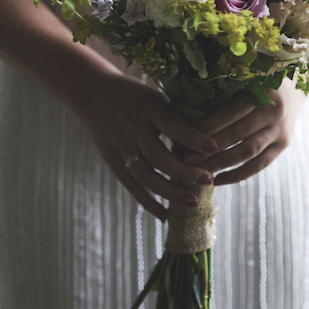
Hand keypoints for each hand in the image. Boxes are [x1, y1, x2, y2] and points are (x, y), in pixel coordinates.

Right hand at [72, 72, 219, 220]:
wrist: (94, 92)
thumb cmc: (137, 95)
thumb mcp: (158, 97)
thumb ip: (181, 116)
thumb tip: (214, 136)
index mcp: (149, 107)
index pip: (173, 124)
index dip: (193, 137)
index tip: (215, 148)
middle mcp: (133, 127)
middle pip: (158, 156)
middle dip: (184, 172)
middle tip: (208, 181)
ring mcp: (120, 146)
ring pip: (145, 176)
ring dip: (170, 192)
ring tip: (193, 203)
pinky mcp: (112, 160)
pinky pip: (131, 186)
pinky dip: (149, 202)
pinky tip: (166, 215)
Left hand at [183, 81, 306, 184]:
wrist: (294, 89)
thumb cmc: (255, 82)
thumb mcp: (243, 79)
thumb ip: (221, 92)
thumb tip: (185, 115)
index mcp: (260, 89)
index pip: (229, 112)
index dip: (206, 127)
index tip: (182, 138)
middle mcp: (273, 109)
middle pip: (237, 133)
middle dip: (209, 149)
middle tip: (186, 160)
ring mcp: (280, 128)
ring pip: (248, 151)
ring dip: (222, 163)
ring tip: (199, 172)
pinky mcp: (284, 144)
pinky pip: (260, 164)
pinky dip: (239, 174)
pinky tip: (218, 180)